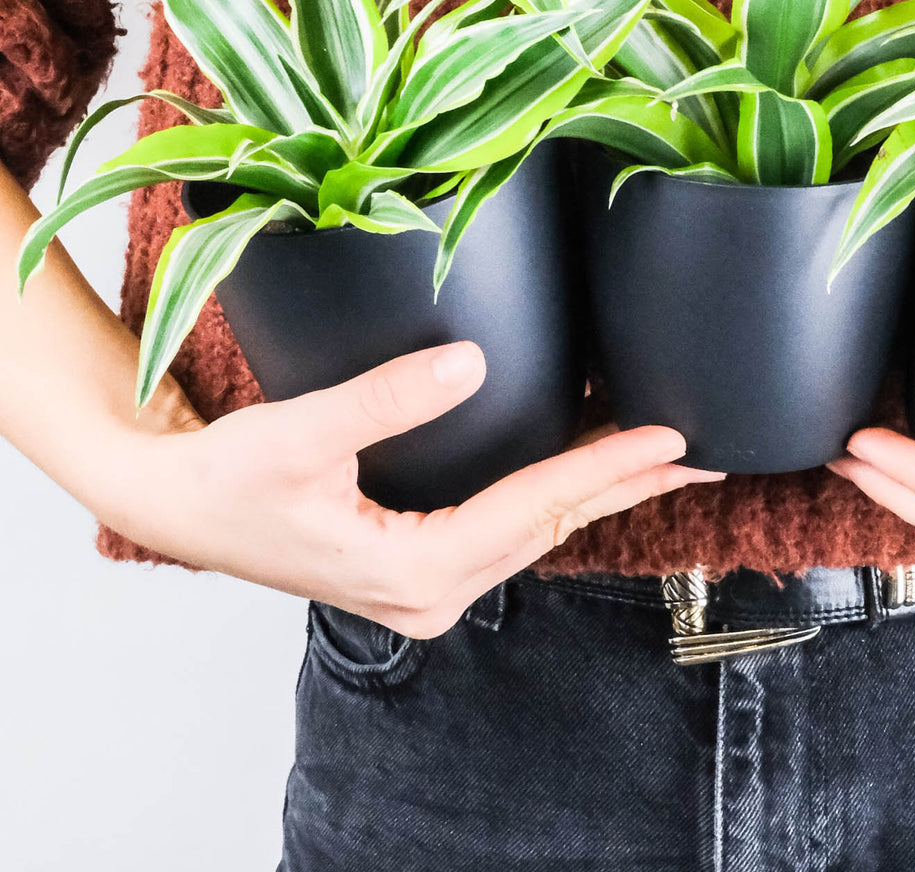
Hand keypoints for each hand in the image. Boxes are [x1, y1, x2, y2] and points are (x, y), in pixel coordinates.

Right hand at [100, 342, 721, 637]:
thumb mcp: (298, 435)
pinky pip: (509, 526)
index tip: (672, 438)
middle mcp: (434, 593)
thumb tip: (471, 360)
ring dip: (598, 489)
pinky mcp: (421, 564)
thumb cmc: (221, 481)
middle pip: (553, 526)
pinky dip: (554, 492)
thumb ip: (385, 398)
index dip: (608, 467)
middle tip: (705, 453)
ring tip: (665, 455)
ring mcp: (429, 586)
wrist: (170, 505)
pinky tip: (586, 463)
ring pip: (537, 529)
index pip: (536, 509)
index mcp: (413, 572)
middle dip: (629, 486)